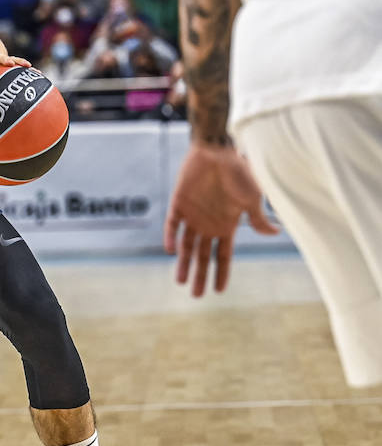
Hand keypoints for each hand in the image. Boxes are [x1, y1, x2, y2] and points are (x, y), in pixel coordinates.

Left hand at [164, 140, 278, 295]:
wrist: (219, 150)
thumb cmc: (240, 172)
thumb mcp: (253, 199)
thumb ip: (258, 219)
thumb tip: (276, 233)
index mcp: (227, 225)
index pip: (223, 255)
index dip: (221, 272)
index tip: (219, 291)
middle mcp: (208, 224)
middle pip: (202, 256)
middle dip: (199, 275)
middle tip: (196, 295)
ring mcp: (192, 215)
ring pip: (185, 245)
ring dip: (182, 263)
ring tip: (180, 281)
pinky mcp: (178, 203)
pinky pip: (172, 224)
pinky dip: (171, 236)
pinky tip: (171, 250)